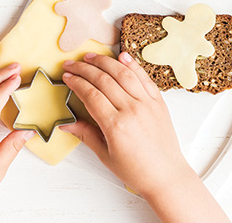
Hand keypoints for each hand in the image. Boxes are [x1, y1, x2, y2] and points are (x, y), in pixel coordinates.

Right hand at [62, 52, 228, 222]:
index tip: (67, 76)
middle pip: (103, 80)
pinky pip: (144, 78)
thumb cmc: (136, 170)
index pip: (91, 95)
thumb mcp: (105, 155)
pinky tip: (122, 56)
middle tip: (71, 63)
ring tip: (91, 56)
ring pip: (123, 73)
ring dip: (105, 61)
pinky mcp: (158, 102)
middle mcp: (132, 110)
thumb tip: (65, 123)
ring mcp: (147, 104)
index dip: (76, 82)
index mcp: (116, 126)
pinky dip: (132, 65)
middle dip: (84, 69)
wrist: (166, 176)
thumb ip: (85, 134)